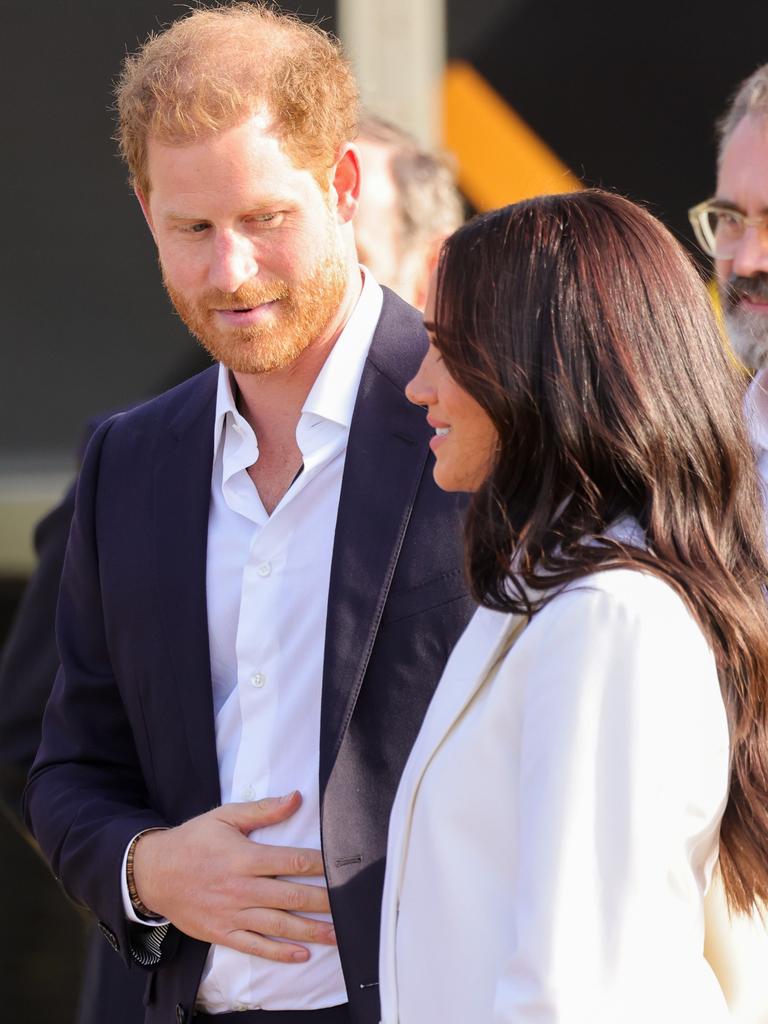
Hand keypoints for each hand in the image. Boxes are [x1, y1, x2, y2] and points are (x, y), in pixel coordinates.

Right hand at [132, 791, 334, 961]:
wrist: (154, 873)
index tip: (342, 866)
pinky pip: (255, 947)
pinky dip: (280, 953)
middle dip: (323, 902)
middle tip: (350, 906)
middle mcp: (241, 888)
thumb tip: (296, 797)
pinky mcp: (222, 933)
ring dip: (310, 932)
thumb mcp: (225, 817)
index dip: (320, 865)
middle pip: (291, 897)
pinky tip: (302, 955)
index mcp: (244, 857)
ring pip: (278, 926)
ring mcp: (232, 914)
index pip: (291, 862)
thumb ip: (263, 810)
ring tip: (337, 936)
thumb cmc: (193, 841)